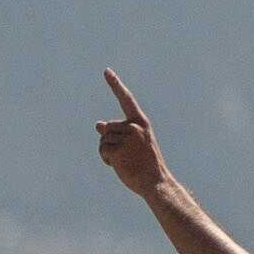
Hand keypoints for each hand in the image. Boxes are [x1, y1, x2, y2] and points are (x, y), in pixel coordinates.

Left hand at [95, 69, 168, 198]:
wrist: (155, 182)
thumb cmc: (145, 163)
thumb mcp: (133, 143)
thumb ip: (117, 132)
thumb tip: (98, 124)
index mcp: (141, 122)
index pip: (126, 100)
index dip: (115, 85)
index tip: (106, 71)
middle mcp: (134, 127)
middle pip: (108, 127)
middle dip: (110, 141)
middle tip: (128, 155)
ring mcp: (126, 138)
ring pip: (103, 140)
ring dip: (108, 152)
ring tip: (126, 161)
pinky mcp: (117, 149)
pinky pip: (102, 150)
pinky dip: (106, 160)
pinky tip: (120, 165)